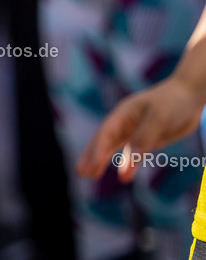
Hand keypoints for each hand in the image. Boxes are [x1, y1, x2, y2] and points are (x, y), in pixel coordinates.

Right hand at [76, 77, 203, 182]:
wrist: (190, 94)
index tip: (91, 166)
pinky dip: (127, 164)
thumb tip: (128, 163)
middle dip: (91, 155)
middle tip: (81, 172)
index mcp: (123, 113)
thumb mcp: (158, 118)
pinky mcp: (147, 138)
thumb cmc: (173, 102)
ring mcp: (135, 130)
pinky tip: (124, 176)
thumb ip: (142, 140)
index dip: (97, 150)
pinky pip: (134, 153)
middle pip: (103, 140)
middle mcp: (125, 122)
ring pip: (115, 147)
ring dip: (103, 160)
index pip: (105, 134)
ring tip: (91, 175)